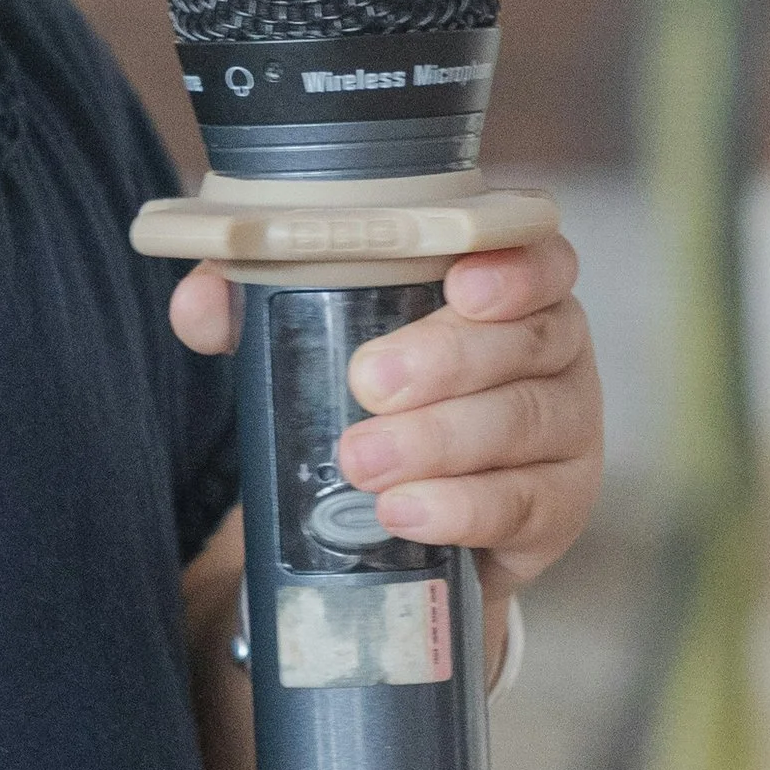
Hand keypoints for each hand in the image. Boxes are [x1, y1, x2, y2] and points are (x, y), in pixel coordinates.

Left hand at [169, 229, 602, 645]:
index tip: (460, 283)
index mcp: (510, 287)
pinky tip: (405, 513)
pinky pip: (522, 503)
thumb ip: (254, 308)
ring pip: (523, 422)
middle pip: (527, 341)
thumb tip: (200, 304)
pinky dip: (460, 508)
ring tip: (362, 464)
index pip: (540, 256)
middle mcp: (556, 349)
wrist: (408, 513)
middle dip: (446, 359)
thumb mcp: (316, 340)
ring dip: (439, 441)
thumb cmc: (379, 395)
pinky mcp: (559, 507)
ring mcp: (569, 430)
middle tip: (367, 382)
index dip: (512, 267)